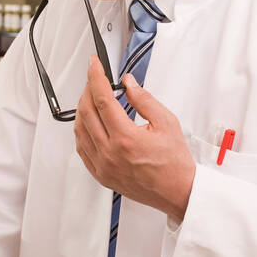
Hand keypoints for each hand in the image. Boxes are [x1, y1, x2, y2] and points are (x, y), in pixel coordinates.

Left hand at [74, 56, 195, 222]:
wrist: (176, 191)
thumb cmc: (174, 162)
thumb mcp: (166, 122)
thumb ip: (144, 99)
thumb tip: (128, 83)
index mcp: (126, 138)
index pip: (102, 99)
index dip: (96, 77)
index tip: (94, 65)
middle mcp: (110, 153)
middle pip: (86, 112)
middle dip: (88, 90)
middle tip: (95, 80)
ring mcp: (103, 166)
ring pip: (79, 130)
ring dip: (82, 110)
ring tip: (92, 99)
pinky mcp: (101, 175)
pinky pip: (82, 149)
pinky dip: (82, 131)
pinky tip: (89, 123)